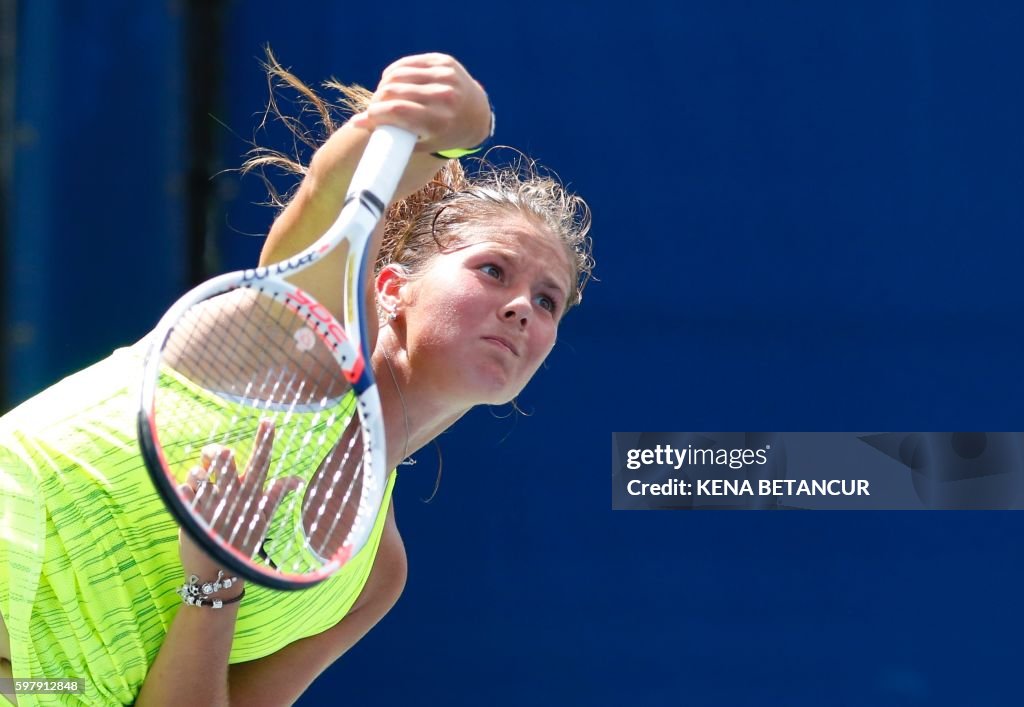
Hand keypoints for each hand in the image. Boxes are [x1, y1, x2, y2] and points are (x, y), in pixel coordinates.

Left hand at [177, 420, 302, 576]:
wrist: (216, 576)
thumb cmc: (240, 543)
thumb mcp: (261, 521)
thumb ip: (274, 496)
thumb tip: (296, 479)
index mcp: (251, 497)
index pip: (261, 463)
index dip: (265, 441)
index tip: (267, 420)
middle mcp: (232, 498)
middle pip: (226, 460)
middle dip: (218, 454)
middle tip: (216, 457)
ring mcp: (211, 506)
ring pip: (201, 473)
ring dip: (199, 471)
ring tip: (200, 478)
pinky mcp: (190, 516)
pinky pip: (183, 490)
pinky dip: (184, 488)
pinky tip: (186, 493)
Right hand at [349, 53, 491, 153]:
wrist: (477, 115)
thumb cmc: (443, 135)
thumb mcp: (422, 143)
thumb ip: (391, 135)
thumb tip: (356, 122)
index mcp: (440, 122)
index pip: (397, 110)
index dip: (375, 113)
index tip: (364, 119)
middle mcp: (445, 97)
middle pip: (395, 91)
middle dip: (377, 100)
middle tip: (373, 108)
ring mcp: (446, 76)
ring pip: (399, 74)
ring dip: (384, 86)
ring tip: (381, 96)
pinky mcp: (444, 62)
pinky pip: (409, 62)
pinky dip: (395, 72)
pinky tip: (390, 80)